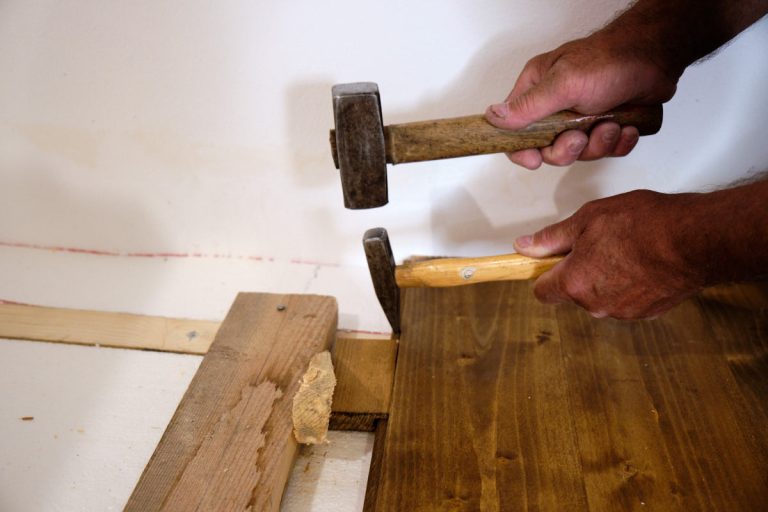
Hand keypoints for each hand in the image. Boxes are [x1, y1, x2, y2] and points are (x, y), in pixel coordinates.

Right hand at [485, 32, 677, 168]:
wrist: (658, 57)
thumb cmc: (611, 60)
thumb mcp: (563, 84)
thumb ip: (528, 106)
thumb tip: (493, 118)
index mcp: (538, 90)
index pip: (514, 130)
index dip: (522, 150)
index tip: (535, 159)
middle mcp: (556, 106)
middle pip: (548, 149)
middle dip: (568, 149)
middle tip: (581, 136)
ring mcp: (582, 117)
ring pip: (580, 153)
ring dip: (599, 144)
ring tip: (611, 123)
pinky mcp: (606, 125)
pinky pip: (606, 150)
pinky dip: (618, 143)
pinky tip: (626, 127)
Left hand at [515, 190, 707, 318]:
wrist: (696, 240)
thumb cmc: (644, 225)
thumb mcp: (588, 219)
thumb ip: (552, 238)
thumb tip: (525, 246)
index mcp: (574, 284)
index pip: (542, 292)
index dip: (545, 274)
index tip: (552, 260)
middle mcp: (595, 305)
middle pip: (573, 292)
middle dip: (580, 271)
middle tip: (598, 242)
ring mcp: (623, 312)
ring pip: (601, 295)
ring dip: (606, 277)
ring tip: (626, 249)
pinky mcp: (647, 313)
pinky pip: (627, 299)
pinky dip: (630, 284)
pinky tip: (643, 262)